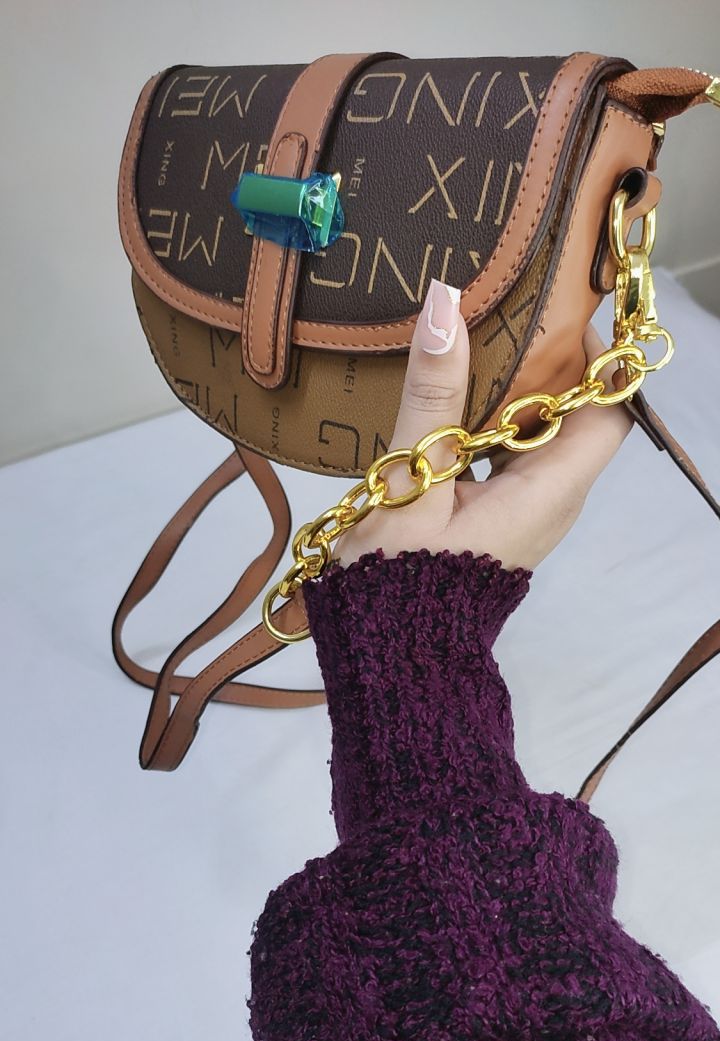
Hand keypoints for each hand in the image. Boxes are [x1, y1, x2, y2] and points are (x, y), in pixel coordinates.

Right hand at [333, 277, 633, 571]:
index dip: (600, 362)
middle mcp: (548, 503)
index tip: (566, 313)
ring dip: (510, 396)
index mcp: (548, 492)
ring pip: (533, 439)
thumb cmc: (401, 578)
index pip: (608, 413)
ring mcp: (520, 515)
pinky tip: (446, 404)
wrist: (384, 651)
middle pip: (570, 419)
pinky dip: (484, 426)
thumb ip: (432, 394)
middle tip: (504, 312)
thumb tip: (444, 306)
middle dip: (545, 367)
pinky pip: (503, 461)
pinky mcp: (491, 522)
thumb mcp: (412, 479)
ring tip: (471, 345)